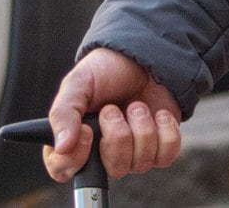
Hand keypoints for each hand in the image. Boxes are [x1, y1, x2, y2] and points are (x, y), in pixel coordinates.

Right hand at [44, 47, 183, 182]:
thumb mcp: (78, 84)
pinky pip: (166, 155)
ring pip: (141, 163)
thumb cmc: (105, 71)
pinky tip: (158, 114)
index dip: (76, 158)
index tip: (87, 132)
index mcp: (75, 141)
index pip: (64, 171)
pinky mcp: (160, 147)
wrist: (141, 57)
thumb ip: (64, 113)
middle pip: (113, 170)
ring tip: (136, 105)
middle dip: (118, 135)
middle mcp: (102, 154)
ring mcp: (133, 153)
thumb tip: (62, 147)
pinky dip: (165, 130)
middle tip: (113, 108)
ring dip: (141, 127)